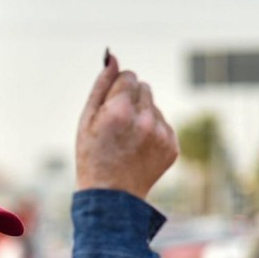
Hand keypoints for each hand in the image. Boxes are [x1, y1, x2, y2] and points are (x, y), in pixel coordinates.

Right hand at [75, 51, 177, 196]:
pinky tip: (139, 149)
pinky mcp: (172, 146)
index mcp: (121, 110)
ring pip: (154, 107)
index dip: (117, 89)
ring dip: (143, 116)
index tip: (111, 105)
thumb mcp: (87, 121)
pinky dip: (152, 132)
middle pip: (144, 88)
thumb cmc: (92, 157)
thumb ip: (101, 86)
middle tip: (117, 125)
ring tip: (127, 141)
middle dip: (131, 100)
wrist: (111, 198)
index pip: (129, 76)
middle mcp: (145, 119)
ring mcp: (161, 134)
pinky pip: (164, 125)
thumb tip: (113, 59)